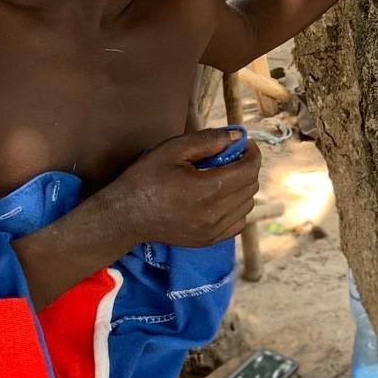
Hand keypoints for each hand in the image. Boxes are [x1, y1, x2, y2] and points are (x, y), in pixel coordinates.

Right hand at [100, 129, 261, 248]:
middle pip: (251, 186)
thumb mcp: (172, 150)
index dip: (252, 152)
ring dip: (242, 187)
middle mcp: (216, 213)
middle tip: (230, 156)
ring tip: (223, 176)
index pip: (250, 168)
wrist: (125, 216)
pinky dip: (237, 208)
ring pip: (247, 204)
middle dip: (247, 167)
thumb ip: (207, 140)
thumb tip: (235, 137)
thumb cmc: (145, 179)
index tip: (243, 143)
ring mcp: (214, 230)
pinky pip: (238, 222)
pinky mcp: (209, 240)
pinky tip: (220, 198)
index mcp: (210, 188)